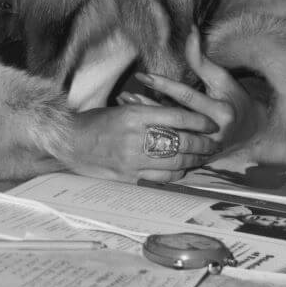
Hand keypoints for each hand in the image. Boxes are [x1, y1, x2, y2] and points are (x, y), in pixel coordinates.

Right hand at [66, 102, 219, 182]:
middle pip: (181, 141)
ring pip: (176, 162)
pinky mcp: (130, 176)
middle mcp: (136, 136)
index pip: (176, 117)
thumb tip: (179, 118)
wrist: (70, 142)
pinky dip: (177, 173)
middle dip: (203, 143)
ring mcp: (133, 159)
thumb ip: (148, 112)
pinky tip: (183, 169)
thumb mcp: (121, 109)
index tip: (211, 124)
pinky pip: (162, 177)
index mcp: (133, 114)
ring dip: (194, 160)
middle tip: (214, 143)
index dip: (199, 121)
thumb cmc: (94, 122)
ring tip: (203, 156)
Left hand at [134, 26, 265, 155]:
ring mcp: (205, 150)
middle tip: (124, 95)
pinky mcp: (198, 159)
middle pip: (174, 119)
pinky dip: (153, 136)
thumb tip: (191, 29)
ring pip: (170, 136)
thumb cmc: (235, 99)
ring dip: (145, 122)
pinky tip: (136, 126)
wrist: (252, 132)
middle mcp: (213, 134)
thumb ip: (202, 59)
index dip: (163, 85)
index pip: (187, 97)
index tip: (142, 75)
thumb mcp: (222, 78)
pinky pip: (171, 147)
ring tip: (124, 107)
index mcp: (221, 113)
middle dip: (147, 107)